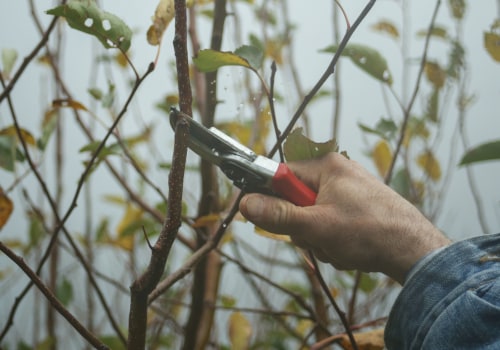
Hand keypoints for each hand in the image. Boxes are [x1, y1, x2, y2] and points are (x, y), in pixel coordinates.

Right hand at [239, 152, 449, 283]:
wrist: (415, 250)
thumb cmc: (369, 232)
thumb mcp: (316, 226)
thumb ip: (279, 215)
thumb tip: (246, 204)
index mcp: (326, 166)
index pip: (281, 175)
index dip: (271, 198)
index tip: (265, 216)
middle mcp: (337, 174)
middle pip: (297, 200)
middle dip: (303, 226)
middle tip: (318, 237)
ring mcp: (349, 192)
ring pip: (313, 217)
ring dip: (319, 238)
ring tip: (339, 246)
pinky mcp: (357, 209)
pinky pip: (330, 224)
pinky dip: (334, 241)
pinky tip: (349, 249)